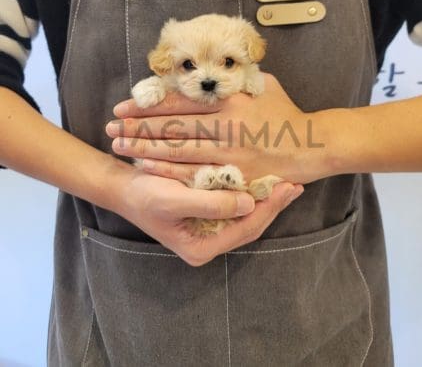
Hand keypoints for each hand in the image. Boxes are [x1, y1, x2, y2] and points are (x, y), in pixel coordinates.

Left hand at [106, 73, 332, 183]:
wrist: (313, 145)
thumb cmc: (286, 113)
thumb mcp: (262, 83)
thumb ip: (234, 77)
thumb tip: (210, 69)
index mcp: (229, 99)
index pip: (179, 102)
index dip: (148, 105)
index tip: (124, 107)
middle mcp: (226, 125)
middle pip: (172, 127)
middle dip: (137, 128)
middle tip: (111, 129)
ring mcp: (230, 152)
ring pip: (178, 151)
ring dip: (145, 150)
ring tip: (121, 148)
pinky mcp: (234, 175)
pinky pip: (196, 174)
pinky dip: (169, 171)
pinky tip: (148, 170)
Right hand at [116, 167, 303, 265]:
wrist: (123, 188)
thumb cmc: (143, 195)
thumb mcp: (173, 200)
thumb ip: (210, 205)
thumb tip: (249, 203)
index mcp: (201, 247)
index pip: (245, 229)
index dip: (268, 208)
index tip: (286, 187)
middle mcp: (208, 241)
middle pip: (250, 224)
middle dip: (273, 204)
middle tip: (295, 183)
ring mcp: (208, 228)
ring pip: (246, 215)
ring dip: (265, 197)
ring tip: (286, 181)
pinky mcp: (206, 213)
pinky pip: (235, 205)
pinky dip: (250, 191)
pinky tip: (262, 178)